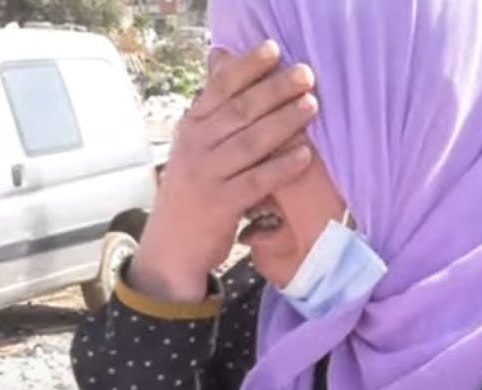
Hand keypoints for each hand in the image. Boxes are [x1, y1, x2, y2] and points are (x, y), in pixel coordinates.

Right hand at [130, 40, 317, 303]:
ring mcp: (206, 176)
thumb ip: (213, 111)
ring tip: (311, 106)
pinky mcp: (220, 205)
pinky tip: (305, 155)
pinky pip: (257, 181)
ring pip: (250, 143)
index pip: (218, 89)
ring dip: (283, 123)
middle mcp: (195, 147)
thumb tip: (224, 60)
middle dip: (275, 90)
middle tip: (305, 75)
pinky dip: (282, 167)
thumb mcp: (194, 148)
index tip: (273, 50)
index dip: (246, 68)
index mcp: (190, 128)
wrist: (171, 247)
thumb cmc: (192, 192)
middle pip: (240, 112)